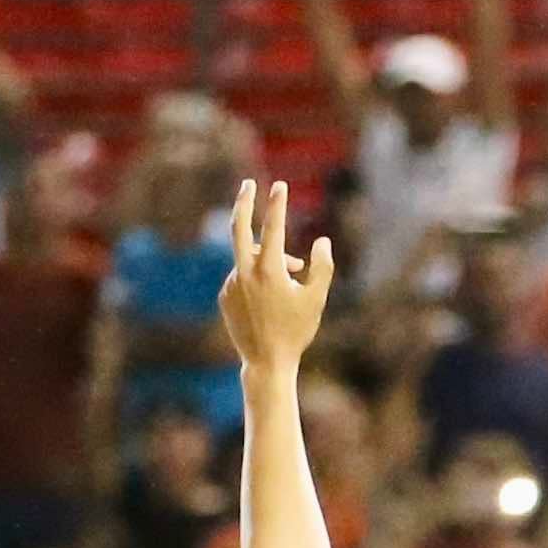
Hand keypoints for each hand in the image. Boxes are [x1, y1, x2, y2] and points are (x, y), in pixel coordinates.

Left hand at [219, 179, 338, 375]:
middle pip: (239, 228)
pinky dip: (259, 278)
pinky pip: (243, 277)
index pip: (272, 229)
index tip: (280, 186)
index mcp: (268, 272)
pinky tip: (272, 299)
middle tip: (249, 184)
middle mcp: (244, 274)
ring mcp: (231, 284)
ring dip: (271, 260)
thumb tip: (322, 241)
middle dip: (244, 203)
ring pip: (250, 260)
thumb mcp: (316, 299)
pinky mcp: (225, 296)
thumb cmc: (296, 331)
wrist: (266, 363)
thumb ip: (322, 267)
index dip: (277, 205)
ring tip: (294, 276)